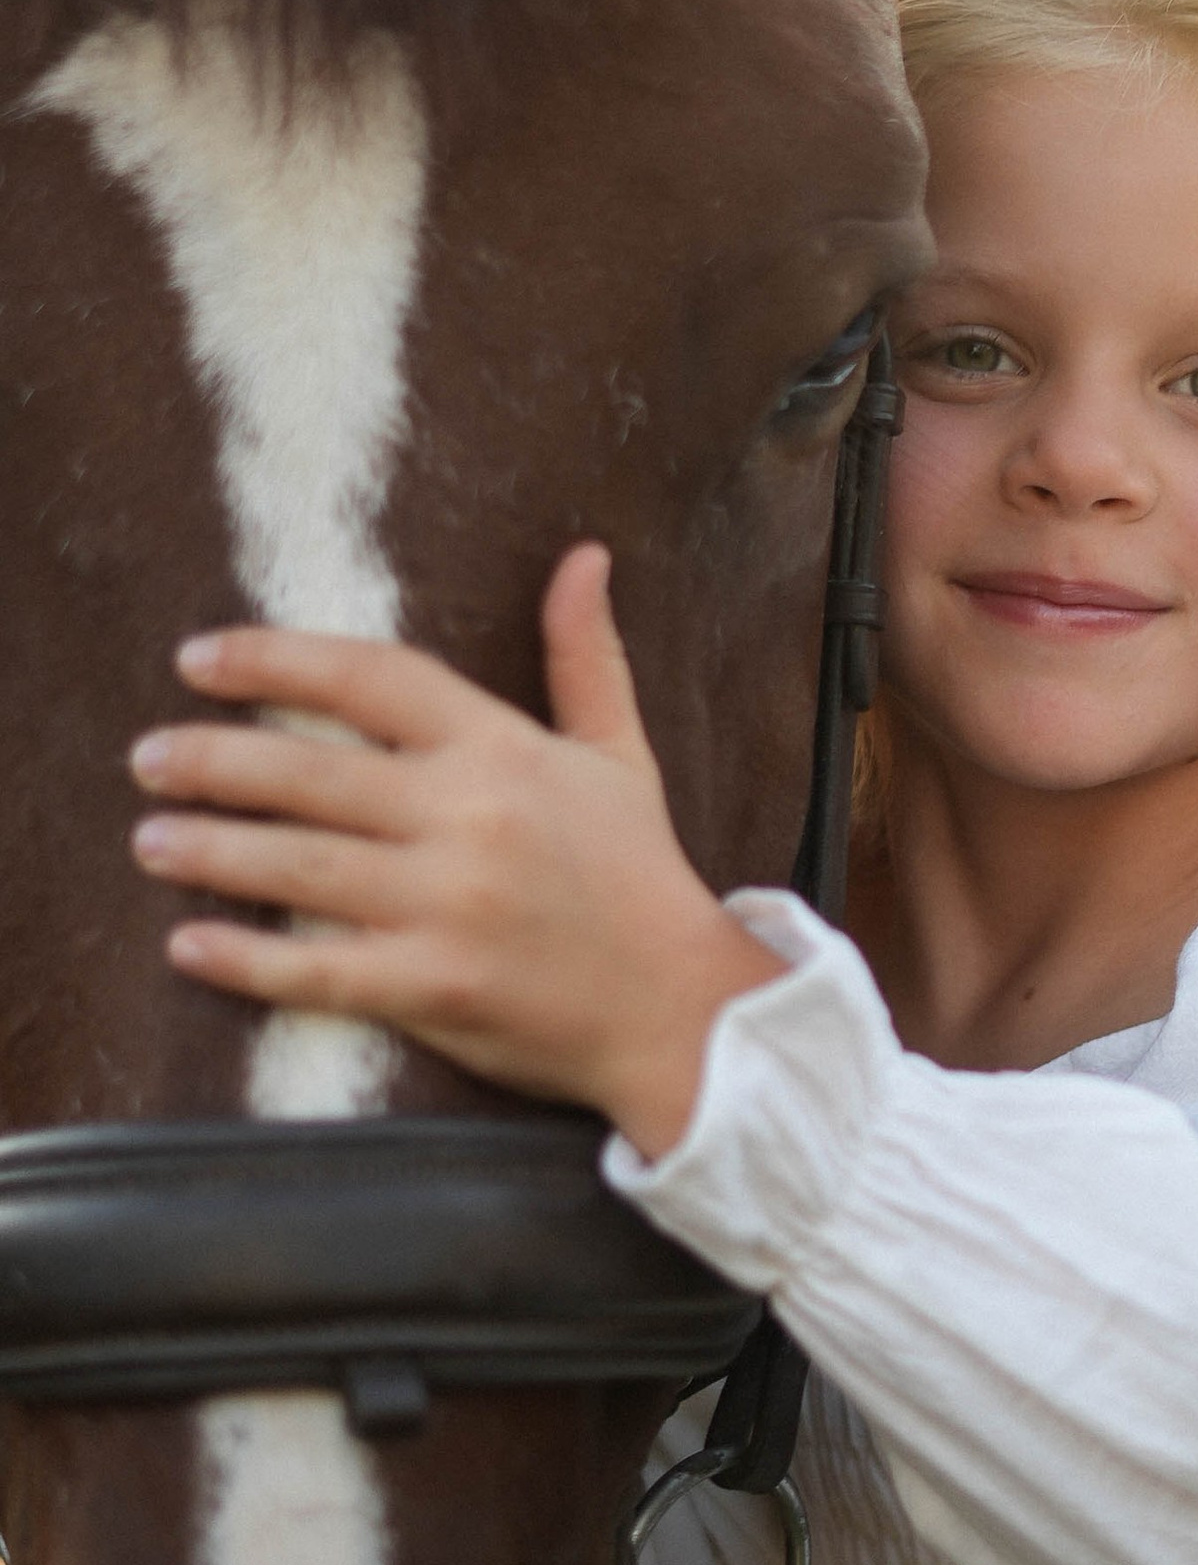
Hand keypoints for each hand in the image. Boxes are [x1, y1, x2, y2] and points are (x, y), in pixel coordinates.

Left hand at [128, 549, 779, 1153]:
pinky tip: (186, 946)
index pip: (367, 678)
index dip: (273, 659)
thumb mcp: (619, 757)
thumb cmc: (641, 877)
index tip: (198, 659)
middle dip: (210, 760)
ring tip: (148, 839)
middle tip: (146, 757)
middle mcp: (468, 818)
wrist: (684, 1008)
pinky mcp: (434, 988)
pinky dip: (243, 960)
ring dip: (208, 849)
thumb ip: (586, 658)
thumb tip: (585, 556)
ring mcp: (447, 906)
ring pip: (295, 866)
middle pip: (306, 771)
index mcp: (502, 750)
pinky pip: (314, 970)